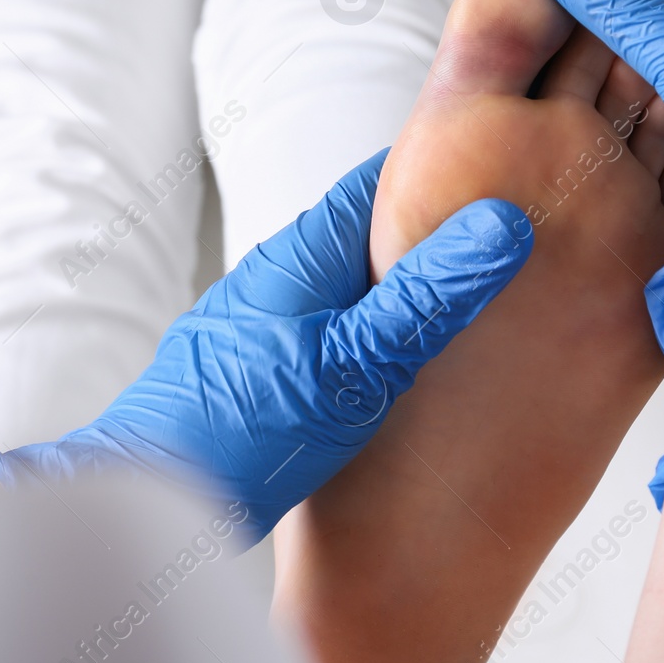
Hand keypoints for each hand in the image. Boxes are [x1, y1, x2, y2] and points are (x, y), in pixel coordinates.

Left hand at [0, 149, 532, 540]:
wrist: (150, 492)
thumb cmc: (246, 428)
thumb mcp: (357, 364)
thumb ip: (428, 298)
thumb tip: (502, 225)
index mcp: (307, 250)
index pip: (384, 178)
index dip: (447, 170)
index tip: (512, 176)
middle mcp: (280, 269)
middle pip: (371, 231)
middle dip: (433, 236)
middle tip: (511, 253)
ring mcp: (264, 313)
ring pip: (349, 284)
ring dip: (401, 290)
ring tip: (470, 315)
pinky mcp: (255, 358)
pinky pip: (328, 326)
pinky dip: (368, 333)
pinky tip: (397, 371)